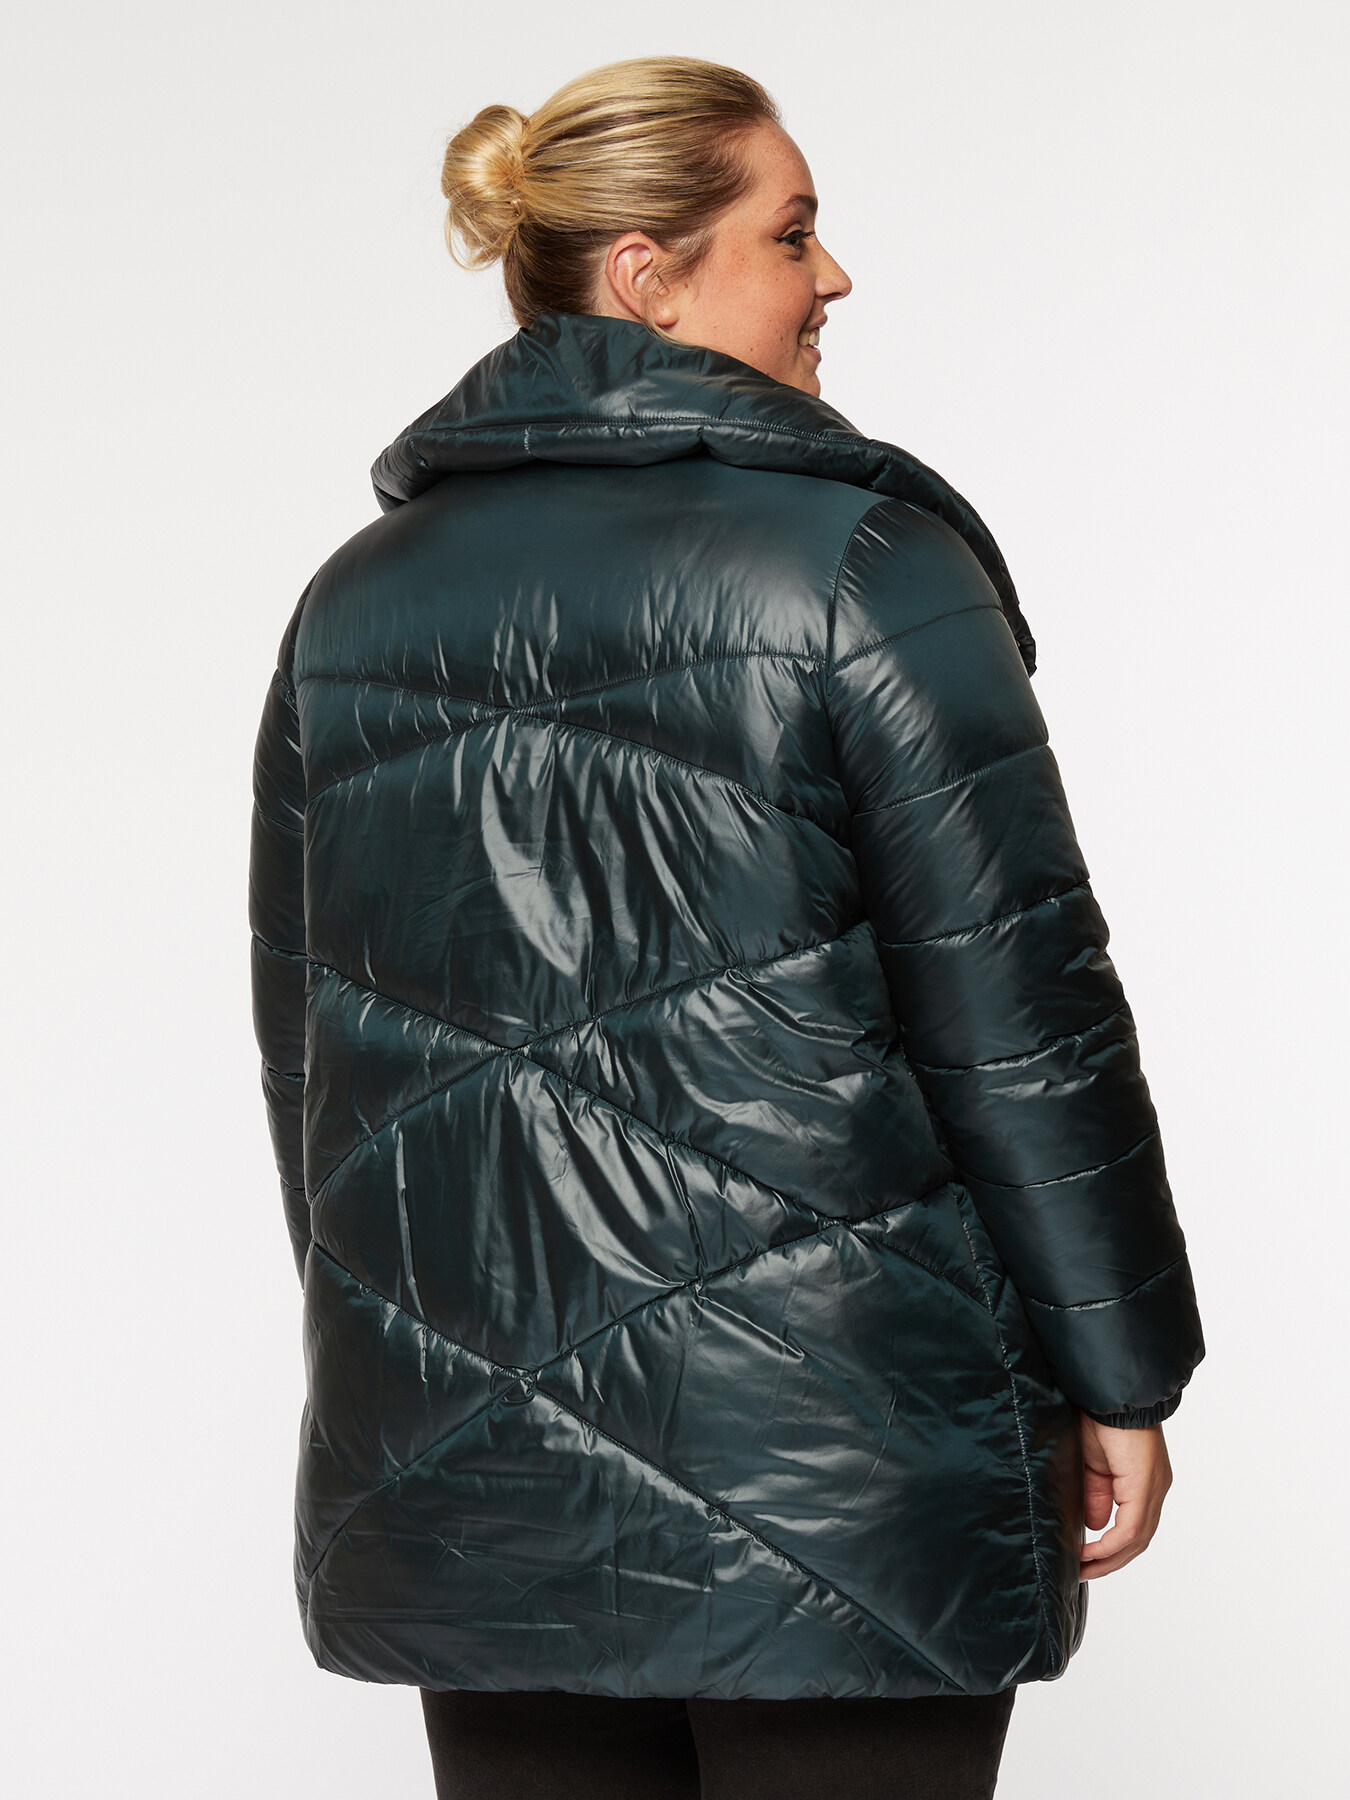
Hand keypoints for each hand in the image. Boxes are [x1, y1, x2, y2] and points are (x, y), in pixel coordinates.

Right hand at [1078, 1416, 1172, 1580]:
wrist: (1107, 1393)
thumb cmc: (1098, 1418)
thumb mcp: (1092, 1465)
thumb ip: (1096, 1495)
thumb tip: (1095, 1526)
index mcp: (1144, 1481)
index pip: (1134, 1527)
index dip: (1111, 1548)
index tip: (1084, 1559)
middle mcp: (1155, 1488)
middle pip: (1138, 1539)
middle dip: (1110, 1561)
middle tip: (1083, 1574)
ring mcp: (1154, 1488)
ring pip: (1137, 1538)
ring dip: (1109, 1558)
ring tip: (1083, 1569)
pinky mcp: (1145, 1485)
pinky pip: (1131, 1528)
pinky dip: (1110, 1545)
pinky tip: (1091, 1553)